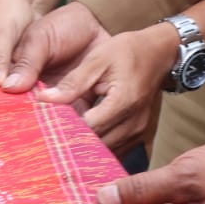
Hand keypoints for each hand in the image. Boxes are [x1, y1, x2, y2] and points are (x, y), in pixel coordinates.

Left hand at [36, 23, 178, 152]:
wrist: (159, 53)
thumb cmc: (127, 51)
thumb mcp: (97, 59)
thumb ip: (73, 82)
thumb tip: (45, 98)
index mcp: (124, 101)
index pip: (89, 127)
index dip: (66, 128)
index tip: (47, 126)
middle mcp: (134, 122)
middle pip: (98, 144)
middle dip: (73, 141)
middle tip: (50, 137)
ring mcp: (139, 131)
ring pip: (107, 151)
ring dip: (86, 147)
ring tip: (63, 139)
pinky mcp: (139, 135)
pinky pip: (117, 149)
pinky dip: (100, 147)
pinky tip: (82, 140)